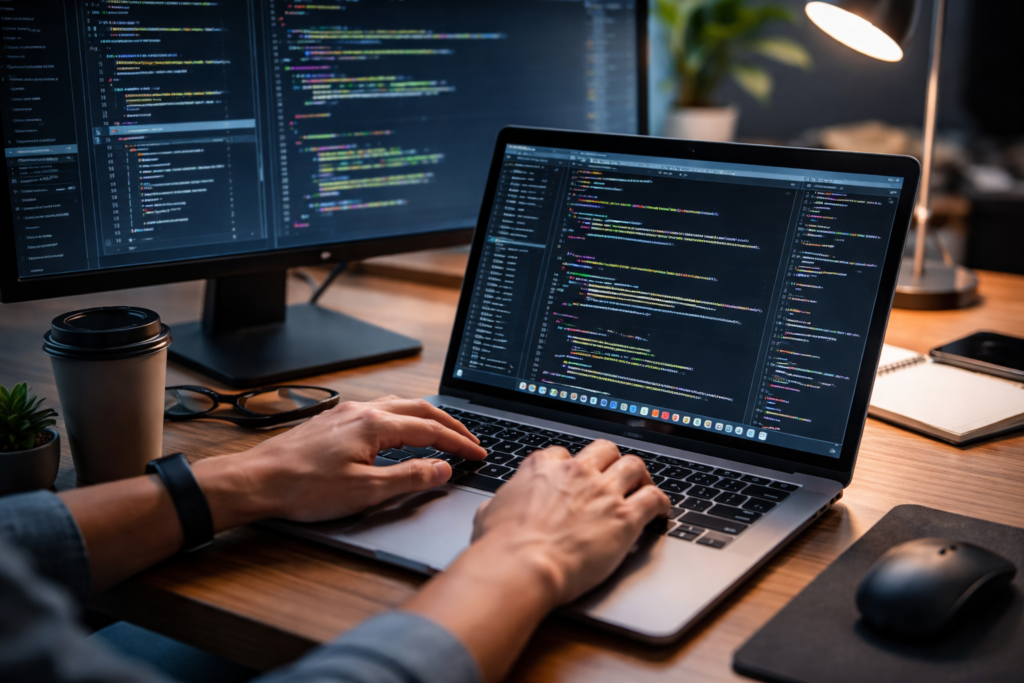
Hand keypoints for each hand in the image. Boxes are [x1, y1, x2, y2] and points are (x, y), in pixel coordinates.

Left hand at [194, 397, 486, 526]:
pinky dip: (403, 419)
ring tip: (443, 433)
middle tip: (470, 440)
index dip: (459, 443)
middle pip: (419, 409)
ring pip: (398, 406)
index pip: (431, 430)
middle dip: (450, 424)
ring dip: (426, 418)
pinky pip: (379, 410)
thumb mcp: (365, 491)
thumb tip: (441, 468)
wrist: (256, 481)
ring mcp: (346, 412)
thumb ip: (409, 477)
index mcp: (375, 425)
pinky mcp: (333, 420)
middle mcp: (362, 411)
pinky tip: (399, 432)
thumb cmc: (304, 488)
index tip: (478, 454)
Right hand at [470, 440, 670, 604]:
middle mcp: (576, 472)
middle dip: (610, 461)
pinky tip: (660, 509)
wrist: (521, 566)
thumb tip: (495, 507)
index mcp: (542, 467)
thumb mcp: (489, 513)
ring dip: (639, 475)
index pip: (564, 454)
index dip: (572, 466)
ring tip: (642, 486)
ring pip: (633, 465)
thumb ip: (499, 503)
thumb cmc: (501, 546)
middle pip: (605, 450)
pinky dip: (660, 501)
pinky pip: (653, 497)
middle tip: (614, 476)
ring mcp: (602, 492)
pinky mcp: (624, 517)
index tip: (576, 478)